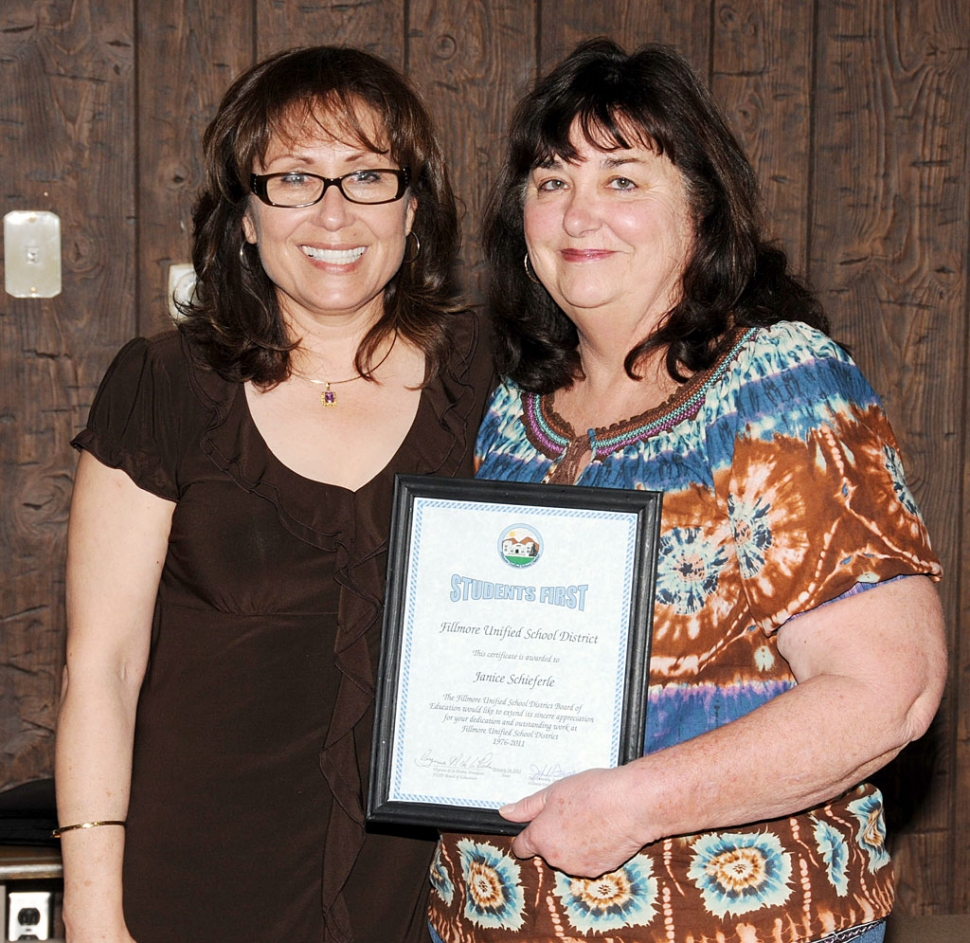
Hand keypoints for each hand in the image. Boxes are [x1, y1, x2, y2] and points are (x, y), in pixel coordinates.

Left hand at [499, 765, 648, 876]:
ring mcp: (578, 867)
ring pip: (568, 856)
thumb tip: (505, 813)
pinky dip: (593, 849)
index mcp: (541, 838)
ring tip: (590, 818)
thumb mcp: (553, 792)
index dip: (526, 837)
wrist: (631, 805)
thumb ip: (527, 806)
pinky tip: (603, 829)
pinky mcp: (600, 870)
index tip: (534, 828)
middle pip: (547, 850)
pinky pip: (589, 860)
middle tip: (571, 811)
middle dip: (555, 835)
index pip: (522, 847)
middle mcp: (556, 858)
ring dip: (574, 843)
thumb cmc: (592, 793)